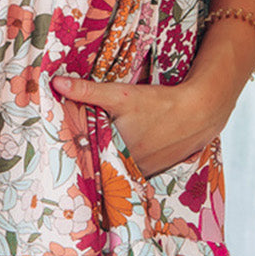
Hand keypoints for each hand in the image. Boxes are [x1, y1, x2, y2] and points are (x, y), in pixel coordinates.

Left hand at [50, 75, 224, 178]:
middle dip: (86, 157)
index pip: (84, 157)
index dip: (71, 152)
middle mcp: (127, 167)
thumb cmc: (159, 104)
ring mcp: (141, 172)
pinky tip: (116, 155)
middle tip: (69, 150)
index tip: (57, 147)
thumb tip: (56, 83)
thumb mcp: (121, 95)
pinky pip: (130, 171)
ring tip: (88, 154)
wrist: (198, 112)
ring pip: (115, 168)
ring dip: (105, 162)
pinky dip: (122, 164)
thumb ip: (87, 91)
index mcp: (115, 151)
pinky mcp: (153, 171)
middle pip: (99, 164)